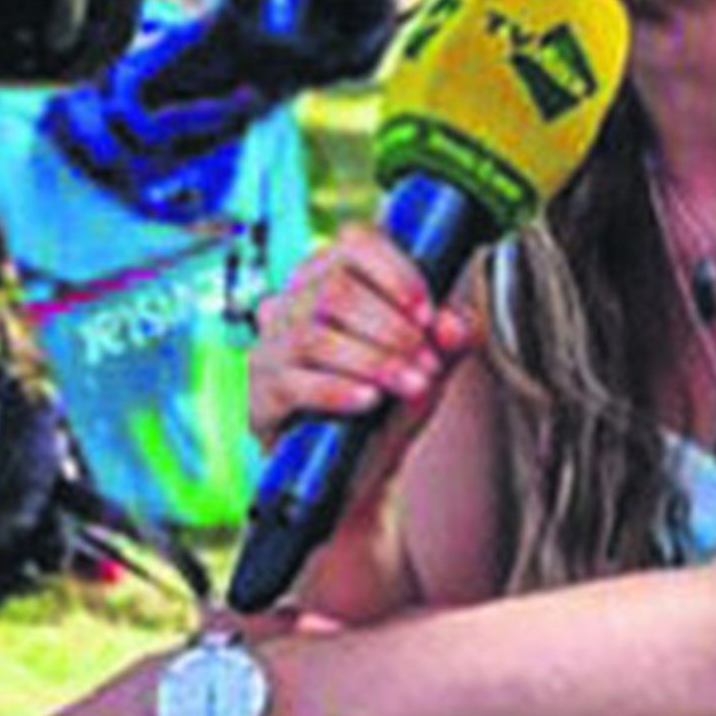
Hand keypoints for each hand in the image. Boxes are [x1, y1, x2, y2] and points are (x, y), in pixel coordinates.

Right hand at [250, 224, 479, 500]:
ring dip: (373, 360)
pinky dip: (337, 390)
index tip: (428, 313)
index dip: (395, 273)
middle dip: (392, 329)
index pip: (354, 244)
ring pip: (315, 335)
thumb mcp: (429, 365)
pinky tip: (370, 401)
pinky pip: (293, 383)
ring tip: (412, 385)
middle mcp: (291, 302)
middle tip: (428, 363)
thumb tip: (456, 323)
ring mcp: (270, 347)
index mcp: (330, 274)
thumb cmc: (390, 399)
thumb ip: (449, 341)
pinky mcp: (260, 395)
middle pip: (335, 291)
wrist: (356, 471)